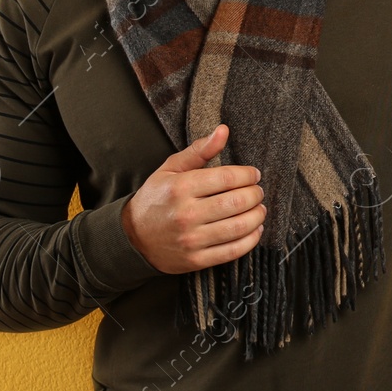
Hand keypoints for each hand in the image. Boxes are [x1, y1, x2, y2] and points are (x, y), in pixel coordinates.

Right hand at [120, 124, 265, 273]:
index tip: (254, 175)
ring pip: (239, 227)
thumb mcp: (171, 169)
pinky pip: (233, 251)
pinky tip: (254, 230)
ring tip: (259, 209)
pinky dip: (251, 239)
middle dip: (256, 194)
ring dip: (257, 216)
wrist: (132, 238)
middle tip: (258, 192)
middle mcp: (186, 214)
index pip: (228, 178)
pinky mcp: (196, 260)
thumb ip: (200, 150)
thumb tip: (223, 130)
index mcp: (181, 187)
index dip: (249, 175)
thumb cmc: (156, 198)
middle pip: (237, 202)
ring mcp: (192, 239)